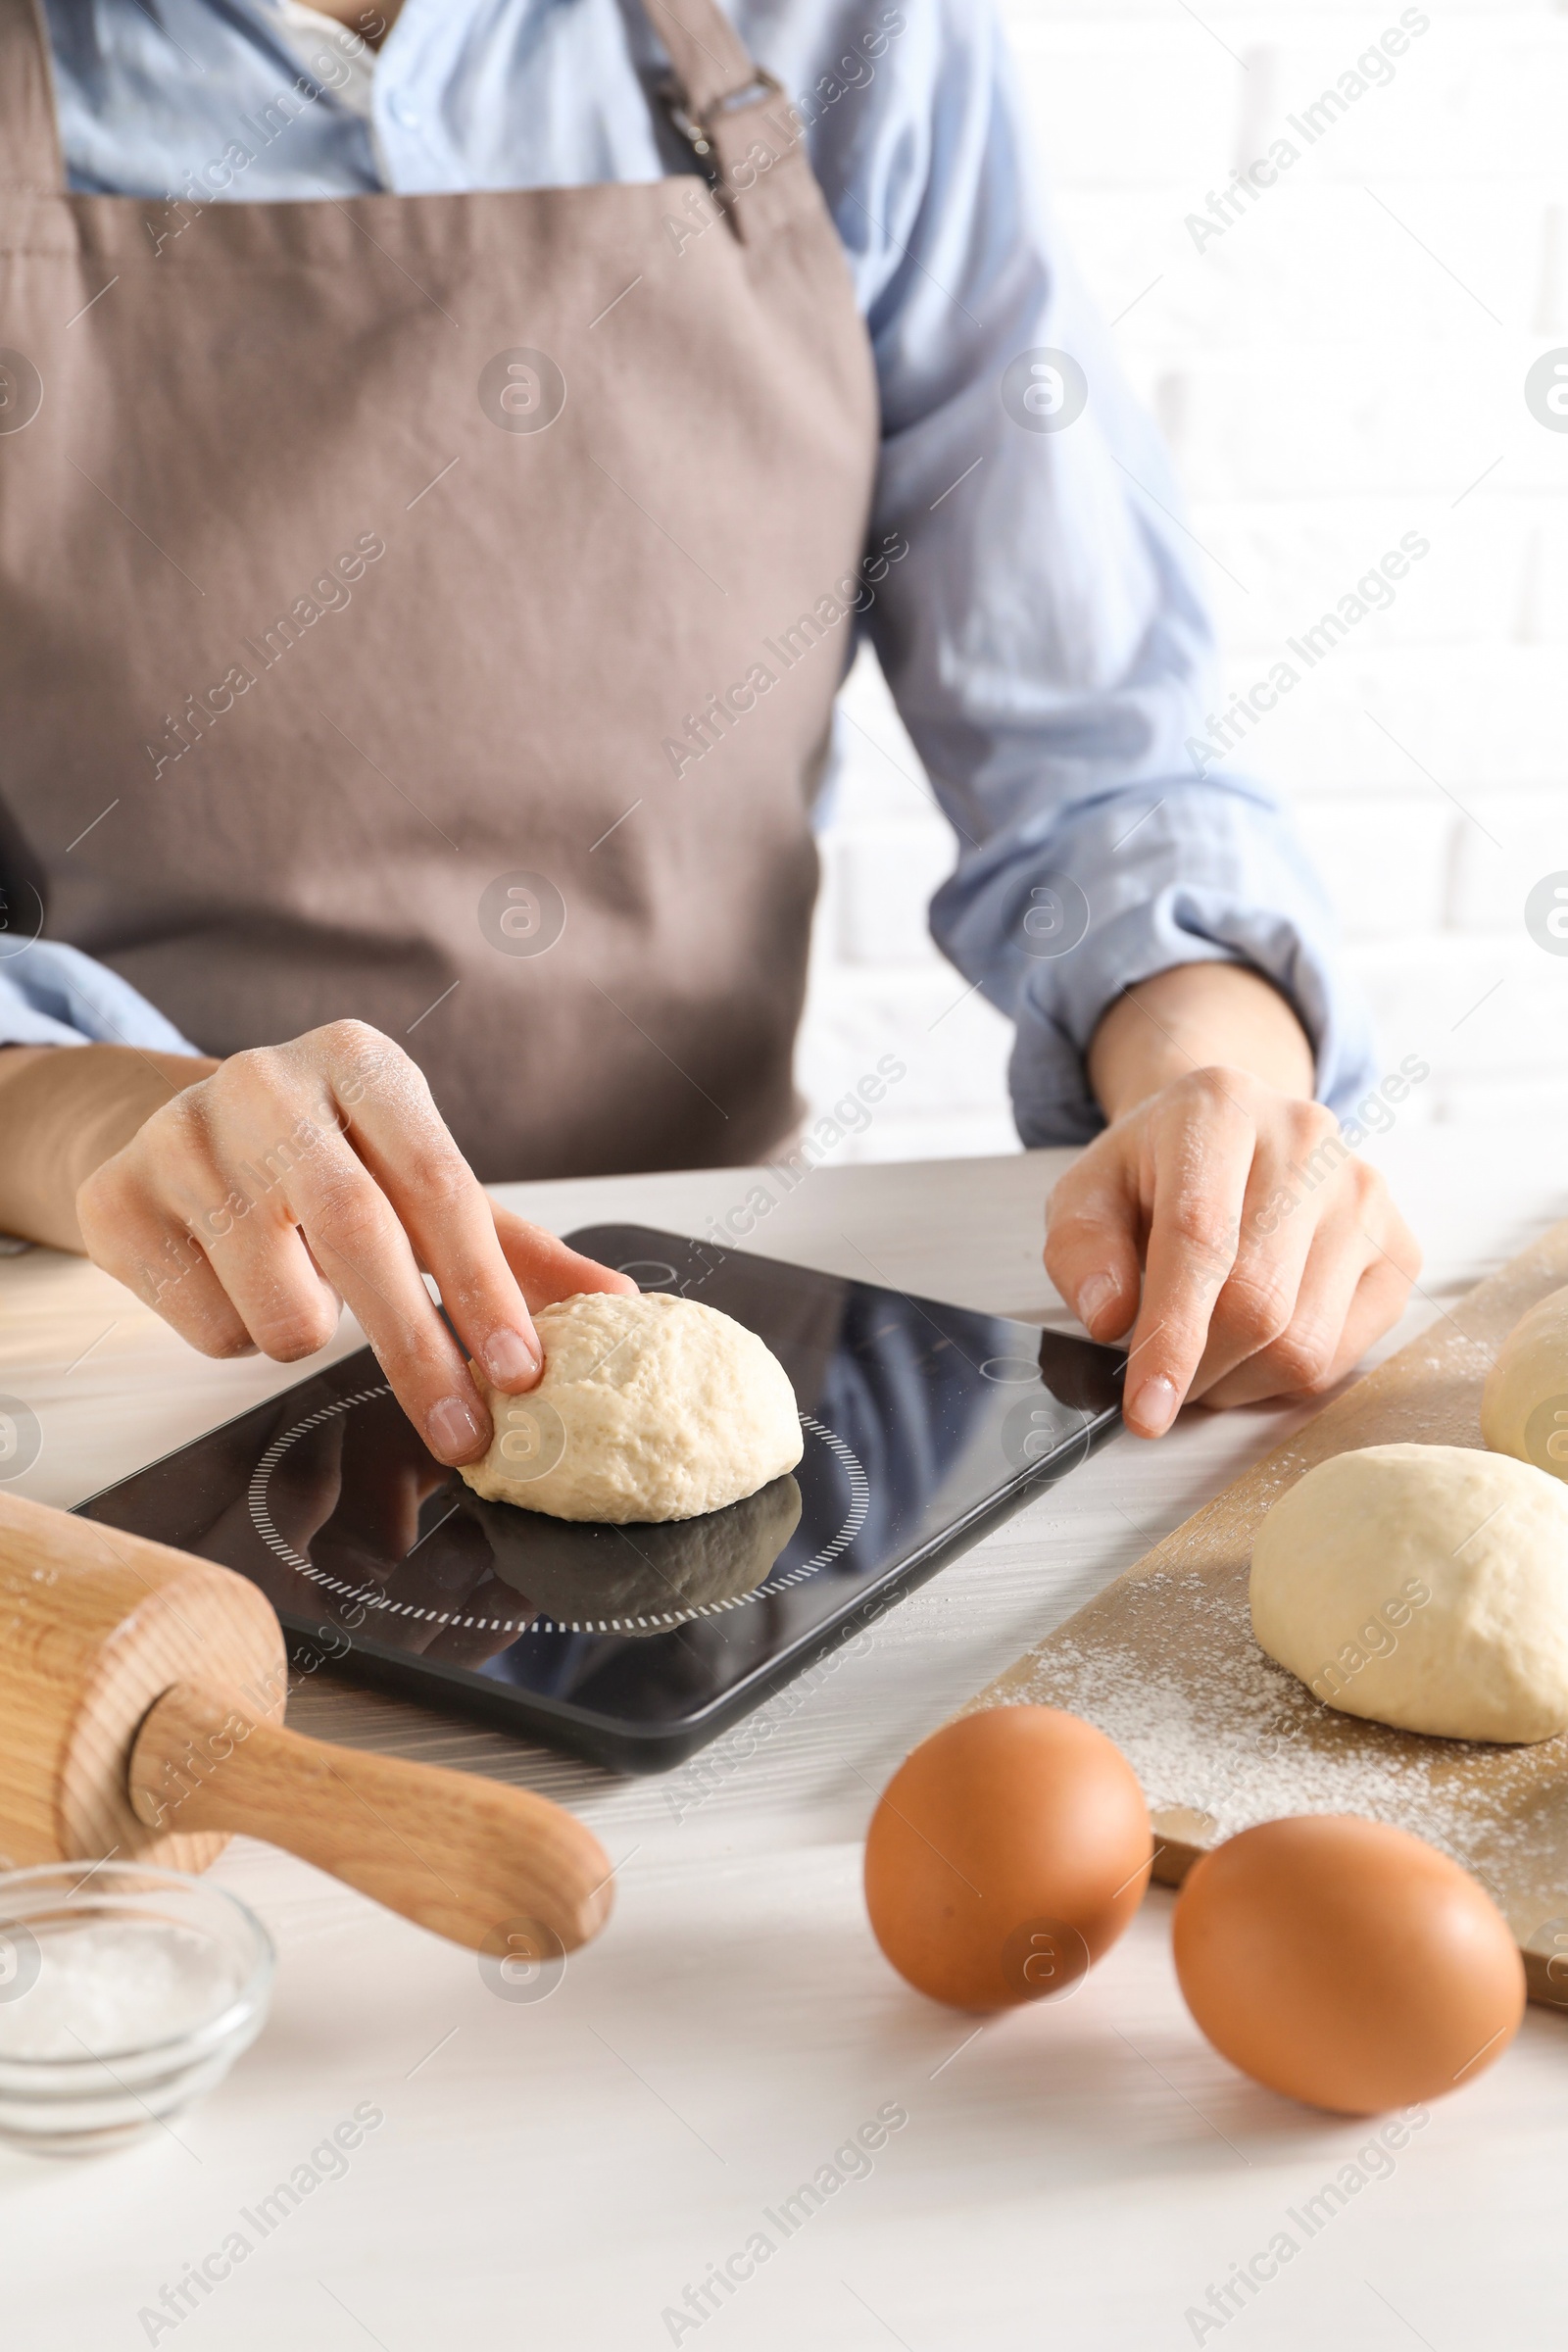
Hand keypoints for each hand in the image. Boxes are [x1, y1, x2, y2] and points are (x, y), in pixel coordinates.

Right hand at [74, 1021, 634, 1463]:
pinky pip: (206, 1325)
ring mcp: (180, 1135)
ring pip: (278, 1303)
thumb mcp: (419, 1180)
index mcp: (363, 1065)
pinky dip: (234, 1333)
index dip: (485, 1289)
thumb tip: (616, 1306)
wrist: (172, 1126)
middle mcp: (269, 1083)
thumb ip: (515, 1248)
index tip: (522, 1373)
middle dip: (418, 1351)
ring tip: (301, 1287)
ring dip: (309, 1331)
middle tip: (461, 1432)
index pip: (442, 1187)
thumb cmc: (327, 1160)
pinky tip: (226, 1277)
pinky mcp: (116, 1197)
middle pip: (361, 1237)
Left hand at [1046, 964, 1420, 1437]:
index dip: (1171, 1336)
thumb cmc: (1157, 1171)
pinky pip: (1343, 1355)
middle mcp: (1307, 1140)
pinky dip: (1285, 1376)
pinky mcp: (1399, 1247)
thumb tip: (1110, 1319)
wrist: (1235, 1133)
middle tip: (1160, 1381)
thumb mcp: (1088, 1192)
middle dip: (1198, 1369)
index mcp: (1218, 1109)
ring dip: (1239, 1380)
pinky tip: (1255, 1344)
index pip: (1199, 1239)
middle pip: (1256, 1303)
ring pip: (1304, 1342)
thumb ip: (1081, 1249)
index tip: (1144, 1411)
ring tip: (1205, 1354)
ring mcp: (1364, 1194)